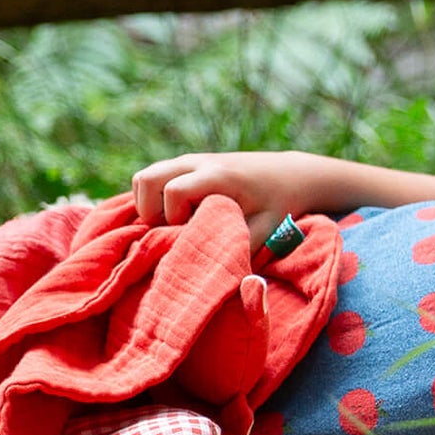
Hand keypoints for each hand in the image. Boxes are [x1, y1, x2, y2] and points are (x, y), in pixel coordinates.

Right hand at [130, 151, 320, 247]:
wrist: (291, 175)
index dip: (173, 216)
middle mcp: (197, 162)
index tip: (192, 230)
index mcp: (218, 176)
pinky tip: (174, 214)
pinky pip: (152, 177)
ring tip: (171, 224)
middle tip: (170, 230)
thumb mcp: (266, 231)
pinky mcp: (186, 164)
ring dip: (147, 204)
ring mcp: (189, 160)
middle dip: (148, 210)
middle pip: (146, 179)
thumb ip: (237, 248)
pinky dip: (152, 198)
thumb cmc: (279, 205)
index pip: (174, 191)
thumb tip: (209, 274)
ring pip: (143, 178)